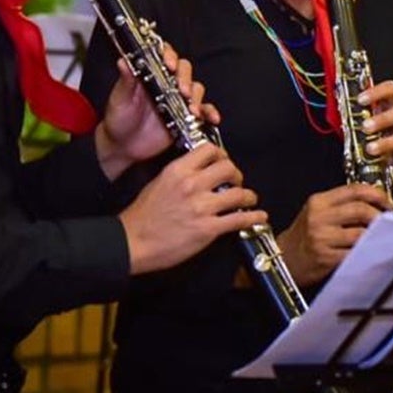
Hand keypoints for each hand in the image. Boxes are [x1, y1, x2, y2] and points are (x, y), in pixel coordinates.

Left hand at [97, 41, 218, 179]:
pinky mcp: (185, 116)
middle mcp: (167, 84)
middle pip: (184, 70)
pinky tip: (211, 118)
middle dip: (185, 78)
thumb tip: (123, 61)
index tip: (169, 64)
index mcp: (150, 74)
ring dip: (196, 96)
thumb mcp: (119, 99)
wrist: (124, 147)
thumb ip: (125, 81)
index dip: (169, 55)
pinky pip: (203, 111)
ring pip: (195, 89)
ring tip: (191, 109)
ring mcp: (178, 100)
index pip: (164, 55)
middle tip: (181, 90)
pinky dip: (210, 112)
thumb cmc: (119, 119)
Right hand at [117, 143, 264, 273]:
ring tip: (250, 199)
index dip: (222, 155)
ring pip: (239, 193)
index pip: (209, 150)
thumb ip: (181, 174)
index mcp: (178, 170)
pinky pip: (239, 219)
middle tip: (236, 182)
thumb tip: (199, 172)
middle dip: (237, 175)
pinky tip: (259, 217)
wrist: (132, 242)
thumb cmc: (141, 217)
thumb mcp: (158, 183)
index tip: (224, 162)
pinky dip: (254, 218)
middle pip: (228, 168)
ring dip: (249, 196)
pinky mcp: (208, 229)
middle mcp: (192, 184)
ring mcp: (202, 207)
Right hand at [276, 183, 390, 286]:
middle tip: (390, 220)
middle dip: (380, 215)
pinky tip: (372, 250)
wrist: (283, 259)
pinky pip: (355, 252)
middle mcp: (319, 217)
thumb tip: (373, 203)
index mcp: (319, 201)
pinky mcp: (327, 258)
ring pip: (361, 232)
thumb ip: (340, 204)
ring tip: (382, 236)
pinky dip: (367, 251)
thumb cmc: (303, 236)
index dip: (377, 194)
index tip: (388, 202)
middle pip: (360, 209)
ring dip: (377, 235)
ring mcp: (323, 238)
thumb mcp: (315, 212)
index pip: (354, 190)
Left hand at [358, 80, 392, 197]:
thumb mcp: (366, 125)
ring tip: (370, 149)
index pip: (391, 90)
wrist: (392, 166)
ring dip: (388, 142)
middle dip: (384, 118)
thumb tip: (338, 108)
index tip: (361, 99)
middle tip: (365, 127)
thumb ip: (357, 117)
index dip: (377, 92)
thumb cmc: (377, 139)